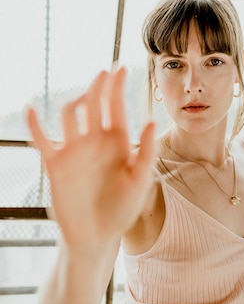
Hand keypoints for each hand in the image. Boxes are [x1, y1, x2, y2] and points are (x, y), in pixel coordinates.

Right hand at [26, 68, 155, 249]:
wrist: (98, 235)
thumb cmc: (123, 209)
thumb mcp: (140, 181)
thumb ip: (145, 152)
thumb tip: (151, 121)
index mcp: (117, 141)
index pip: (115, 107)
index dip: (117, 87)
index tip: (121, 68)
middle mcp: (95, 141)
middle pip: (94, 104)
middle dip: (99, 86)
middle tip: (104, 72)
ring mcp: (75, 150)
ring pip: (70, 115)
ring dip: (76, 102)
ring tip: (85, 97)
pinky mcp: (56, 165)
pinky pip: (42, 140)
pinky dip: (35, 125)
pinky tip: (31, 109)